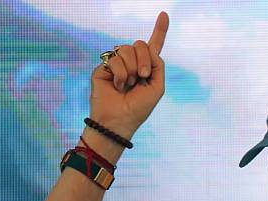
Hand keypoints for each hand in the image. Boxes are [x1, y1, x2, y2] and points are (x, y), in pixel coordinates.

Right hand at [88, 11, 168, 137]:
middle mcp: (131, 63)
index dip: (160, 30)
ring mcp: (116, 64)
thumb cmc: (139, 107)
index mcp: (146, 67)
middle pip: (139, 44)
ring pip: (126, 49)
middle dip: (144, 60)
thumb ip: (157, 65)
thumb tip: (148, 48)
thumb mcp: (157, 87)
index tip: (164, 15)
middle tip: (143, 77)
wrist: (120, 120)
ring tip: (129, 84)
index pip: (153, 46)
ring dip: (132, 68)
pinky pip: (114, 58)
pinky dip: (120, 74)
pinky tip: (118, 86)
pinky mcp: (103, 67)